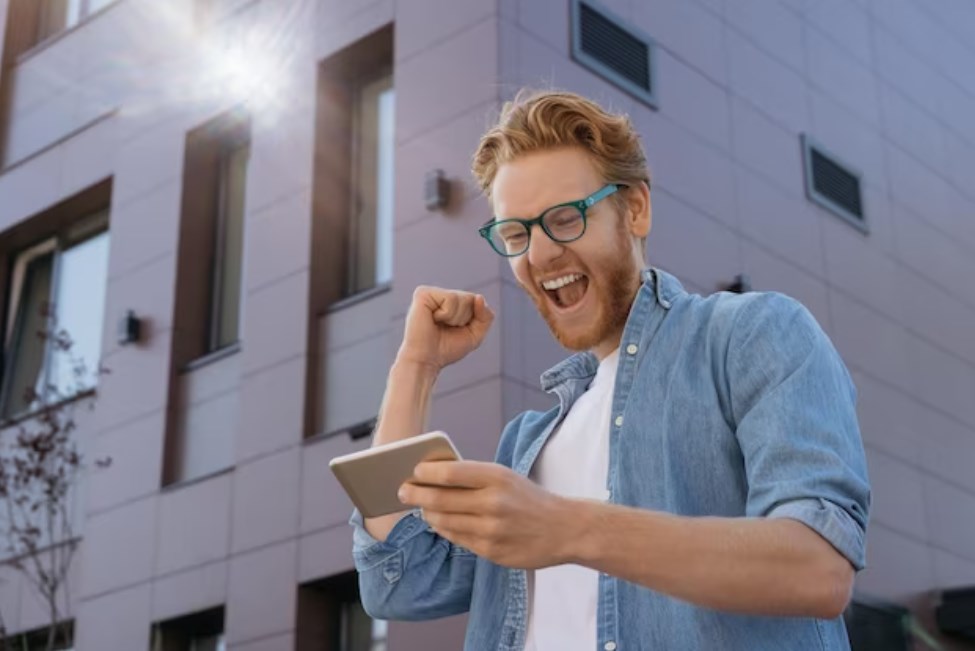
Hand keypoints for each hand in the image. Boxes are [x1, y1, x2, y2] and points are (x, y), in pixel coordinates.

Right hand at [397, 287, 494, 371]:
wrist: (426, 361)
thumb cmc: (446, 349)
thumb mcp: (475, 335)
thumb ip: (485, 317)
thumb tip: (479, 297)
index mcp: (450, 303)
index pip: (476, 300)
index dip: (472, 319)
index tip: (456, 330)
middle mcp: (440, 295)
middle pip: (471, 298)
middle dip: (464, 319)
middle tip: (446, 329)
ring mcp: (431, 293)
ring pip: (462, 298)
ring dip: (455, 318)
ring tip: (438, 324)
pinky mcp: (423, 293)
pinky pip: (450, 298)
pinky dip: (446, 314)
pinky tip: (433, 319)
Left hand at [398, 461, 571, 568]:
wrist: (564, 528)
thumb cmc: (529, 498)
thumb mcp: (506, 477)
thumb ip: (474, 477)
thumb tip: (433, 476)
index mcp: (497, 477)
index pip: (450, 473)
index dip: (426, 472)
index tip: (413, 470)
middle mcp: (493, 503)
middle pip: (440, 499)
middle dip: (415, 494)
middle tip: (401, 491)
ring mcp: (491, 530)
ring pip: (443, 522)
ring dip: (427, 514)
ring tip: (420, 508)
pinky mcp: (491, 552)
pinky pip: (456, 539)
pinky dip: (444, 529)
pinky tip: (439, 523)